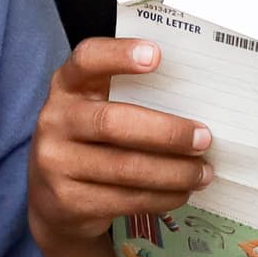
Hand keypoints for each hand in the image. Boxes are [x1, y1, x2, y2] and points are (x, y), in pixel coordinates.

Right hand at [28, 37, 212, 253]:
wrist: (54, 201)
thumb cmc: (91, 143)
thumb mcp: (96, 111)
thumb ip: (129, 99)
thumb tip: (197, 104)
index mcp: (67, 87)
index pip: (87, 60)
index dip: (119, 55)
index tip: (157, 55)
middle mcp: (55, 121)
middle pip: (113, 123)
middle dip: (167, 133)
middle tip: (204, 139)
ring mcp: (56, 163)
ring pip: (126, 168)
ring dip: (174, 172)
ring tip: (202, 173)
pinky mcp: (68, 200)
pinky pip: (125, 199)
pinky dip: (162, 197)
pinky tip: (182, 192)